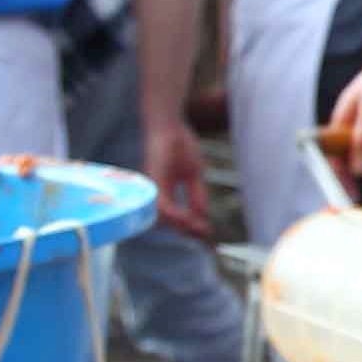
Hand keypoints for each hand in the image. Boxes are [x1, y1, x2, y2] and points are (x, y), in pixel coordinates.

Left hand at [142, 109, 212, 239]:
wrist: (169, 125)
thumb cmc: (180, 145)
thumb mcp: (194, 174)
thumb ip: (197, 195)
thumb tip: (203, 215)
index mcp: (165, 192)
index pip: (176, 217)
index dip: (191, 228)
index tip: (207, 235)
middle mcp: (156, 193)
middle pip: (169, 222)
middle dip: (188, 231)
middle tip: (206, 236)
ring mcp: (154, 187)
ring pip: (162, 217)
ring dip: (182, 226)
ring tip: (198, 229)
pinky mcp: (154, 180)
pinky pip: (161, 204)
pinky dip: (174, 214)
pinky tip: (187, 217)